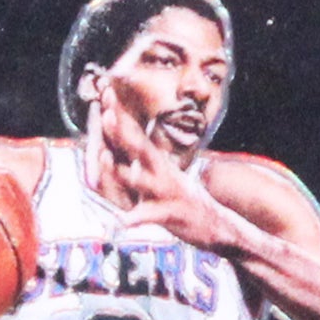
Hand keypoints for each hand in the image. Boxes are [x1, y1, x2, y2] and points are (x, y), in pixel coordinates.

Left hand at [98, 88, 228, 248]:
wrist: (214, 224)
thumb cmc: (180, 200)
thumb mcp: (163, 174)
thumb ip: (143, 158)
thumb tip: (121, 141)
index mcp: (156, 162)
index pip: (134, 134)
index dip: (119, 116)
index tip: (105, 94)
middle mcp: (162, 172)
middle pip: (139, 148)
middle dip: (122, 133)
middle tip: (106, 115)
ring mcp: (166, 192)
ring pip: (143, 181)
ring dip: (126, 173)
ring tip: (108, 162)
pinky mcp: (170, 214)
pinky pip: (150, 216)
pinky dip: (135, 219)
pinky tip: (121, 222)